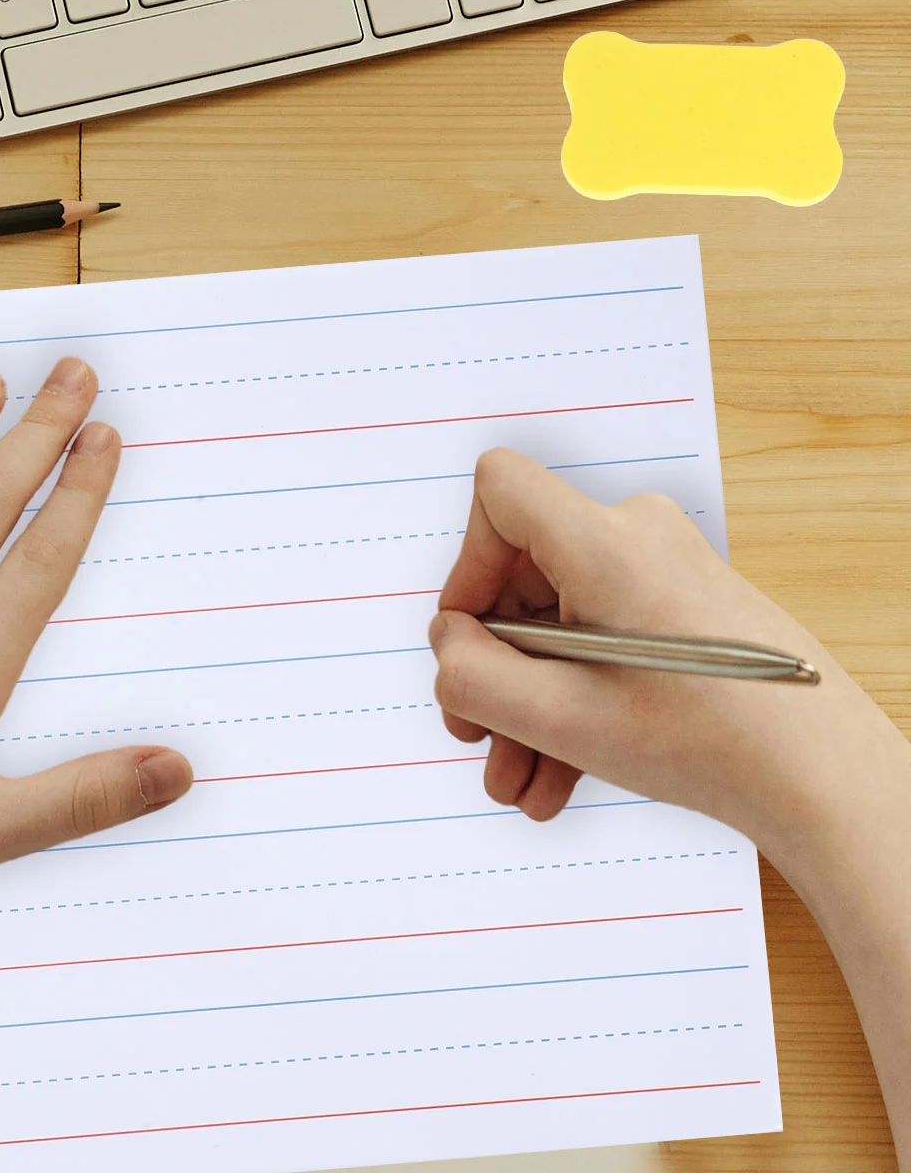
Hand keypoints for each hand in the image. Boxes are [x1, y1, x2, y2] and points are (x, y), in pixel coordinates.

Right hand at [428, 447, 893, 854]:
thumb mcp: (562, 719)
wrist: (826, 780)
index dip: (465, 563)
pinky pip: (598, 638)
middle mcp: (635, 537)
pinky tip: (556, 777)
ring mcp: (662, 571)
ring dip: (528, 705)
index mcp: (606, 542)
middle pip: (522, 577)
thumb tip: (447, 642)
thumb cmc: (712, 743)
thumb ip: (473, 676)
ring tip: (520, 783)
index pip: (500, 490)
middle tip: (475, 737)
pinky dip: (572, 700)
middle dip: (493, 669)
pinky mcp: (679, 606)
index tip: (469, 638)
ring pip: (558, 624)